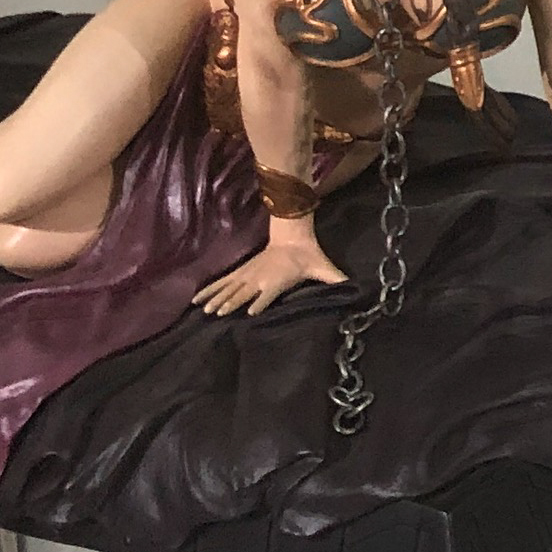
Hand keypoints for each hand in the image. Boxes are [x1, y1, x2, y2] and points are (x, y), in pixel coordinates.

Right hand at [194, 220, 344, 316]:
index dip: (261, 302)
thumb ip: (336, 279)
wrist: (293, 237)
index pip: (269, 294)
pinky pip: (222, 282)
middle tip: (217, 314)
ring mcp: (248, 275)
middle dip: (230, 302)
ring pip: (229, 288)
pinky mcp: (241, 272)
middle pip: (243, 292)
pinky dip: (209, 290)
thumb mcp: (324, 268)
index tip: (251, 312)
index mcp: (278, 281)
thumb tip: (355, 287)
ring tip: (203, 310)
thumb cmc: (309, 256)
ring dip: (216, 298)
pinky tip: (196, 299)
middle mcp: (260, 278)